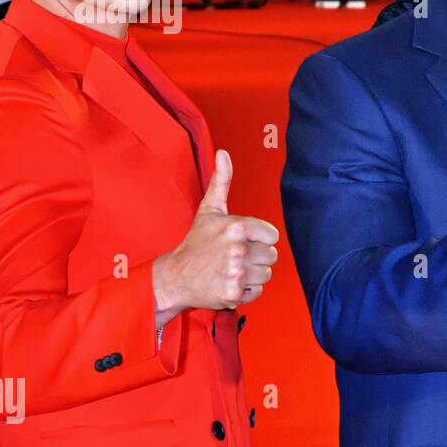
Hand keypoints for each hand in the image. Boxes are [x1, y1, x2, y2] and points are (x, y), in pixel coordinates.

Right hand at [152, 150, 280, 315]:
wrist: (174, 277)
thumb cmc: (195, 243)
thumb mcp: (209, 210)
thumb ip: (222, 181)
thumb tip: (224, 153)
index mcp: (237, 226)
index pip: (272, 236)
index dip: (258, 239)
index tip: (240, 240)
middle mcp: (238, 249)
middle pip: (271, 256)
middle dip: (255, 257)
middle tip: (233, 257)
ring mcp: (236, 272)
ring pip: (266, 274)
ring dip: (251, 275)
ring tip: (230, 269)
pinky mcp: (233, 293)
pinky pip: (257, 292)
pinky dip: (245, 291)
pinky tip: (228, 282)